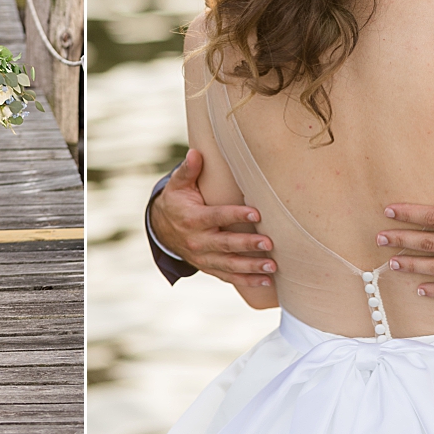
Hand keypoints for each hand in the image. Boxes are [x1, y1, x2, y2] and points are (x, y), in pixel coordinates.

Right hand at [149, 149, 275, 291]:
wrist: (162, 230)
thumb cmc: (176, 201)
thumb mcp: (178, 185)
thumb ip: (188, 170)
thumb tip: (195, 153)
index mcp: (192, 218)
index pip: (217, 217)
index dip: (236, 215)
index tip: (256, 212)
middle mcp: (198, 241)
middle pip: (226, 244)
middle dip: (248, 244)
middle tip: (269, 243)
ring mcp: (203, 257)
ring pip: (229, 265)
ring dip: (251, 267)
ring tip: (272, 267)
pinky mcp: (208, 267)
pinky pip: (228, 277)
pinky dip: (247, 280)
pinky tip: (266, 281)